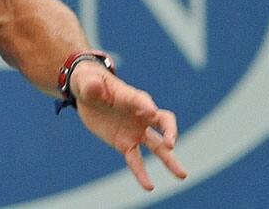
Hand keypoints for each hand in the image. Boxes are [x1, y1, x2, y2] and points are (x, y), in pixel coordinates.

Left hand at [71, 61, 188, 190]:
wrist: (87, 93)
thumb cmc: (89, 82)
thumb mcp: (85, 81)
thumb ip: (90, 84)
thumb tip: (93, 87)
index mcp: (130, 96)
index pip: (142, 101)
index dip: (146, 106)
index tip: (150, 112)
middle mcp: (140, 114)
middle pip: (162, 122)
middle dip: (169, 131)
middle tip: (171, 143)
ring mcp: (136, 130)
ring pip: (157, 146)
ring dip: (169, 159)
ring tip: (182, 175)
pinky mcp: (126, 143)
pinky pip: (136, 160)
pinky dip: (142, 173)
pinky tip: (149, 187)